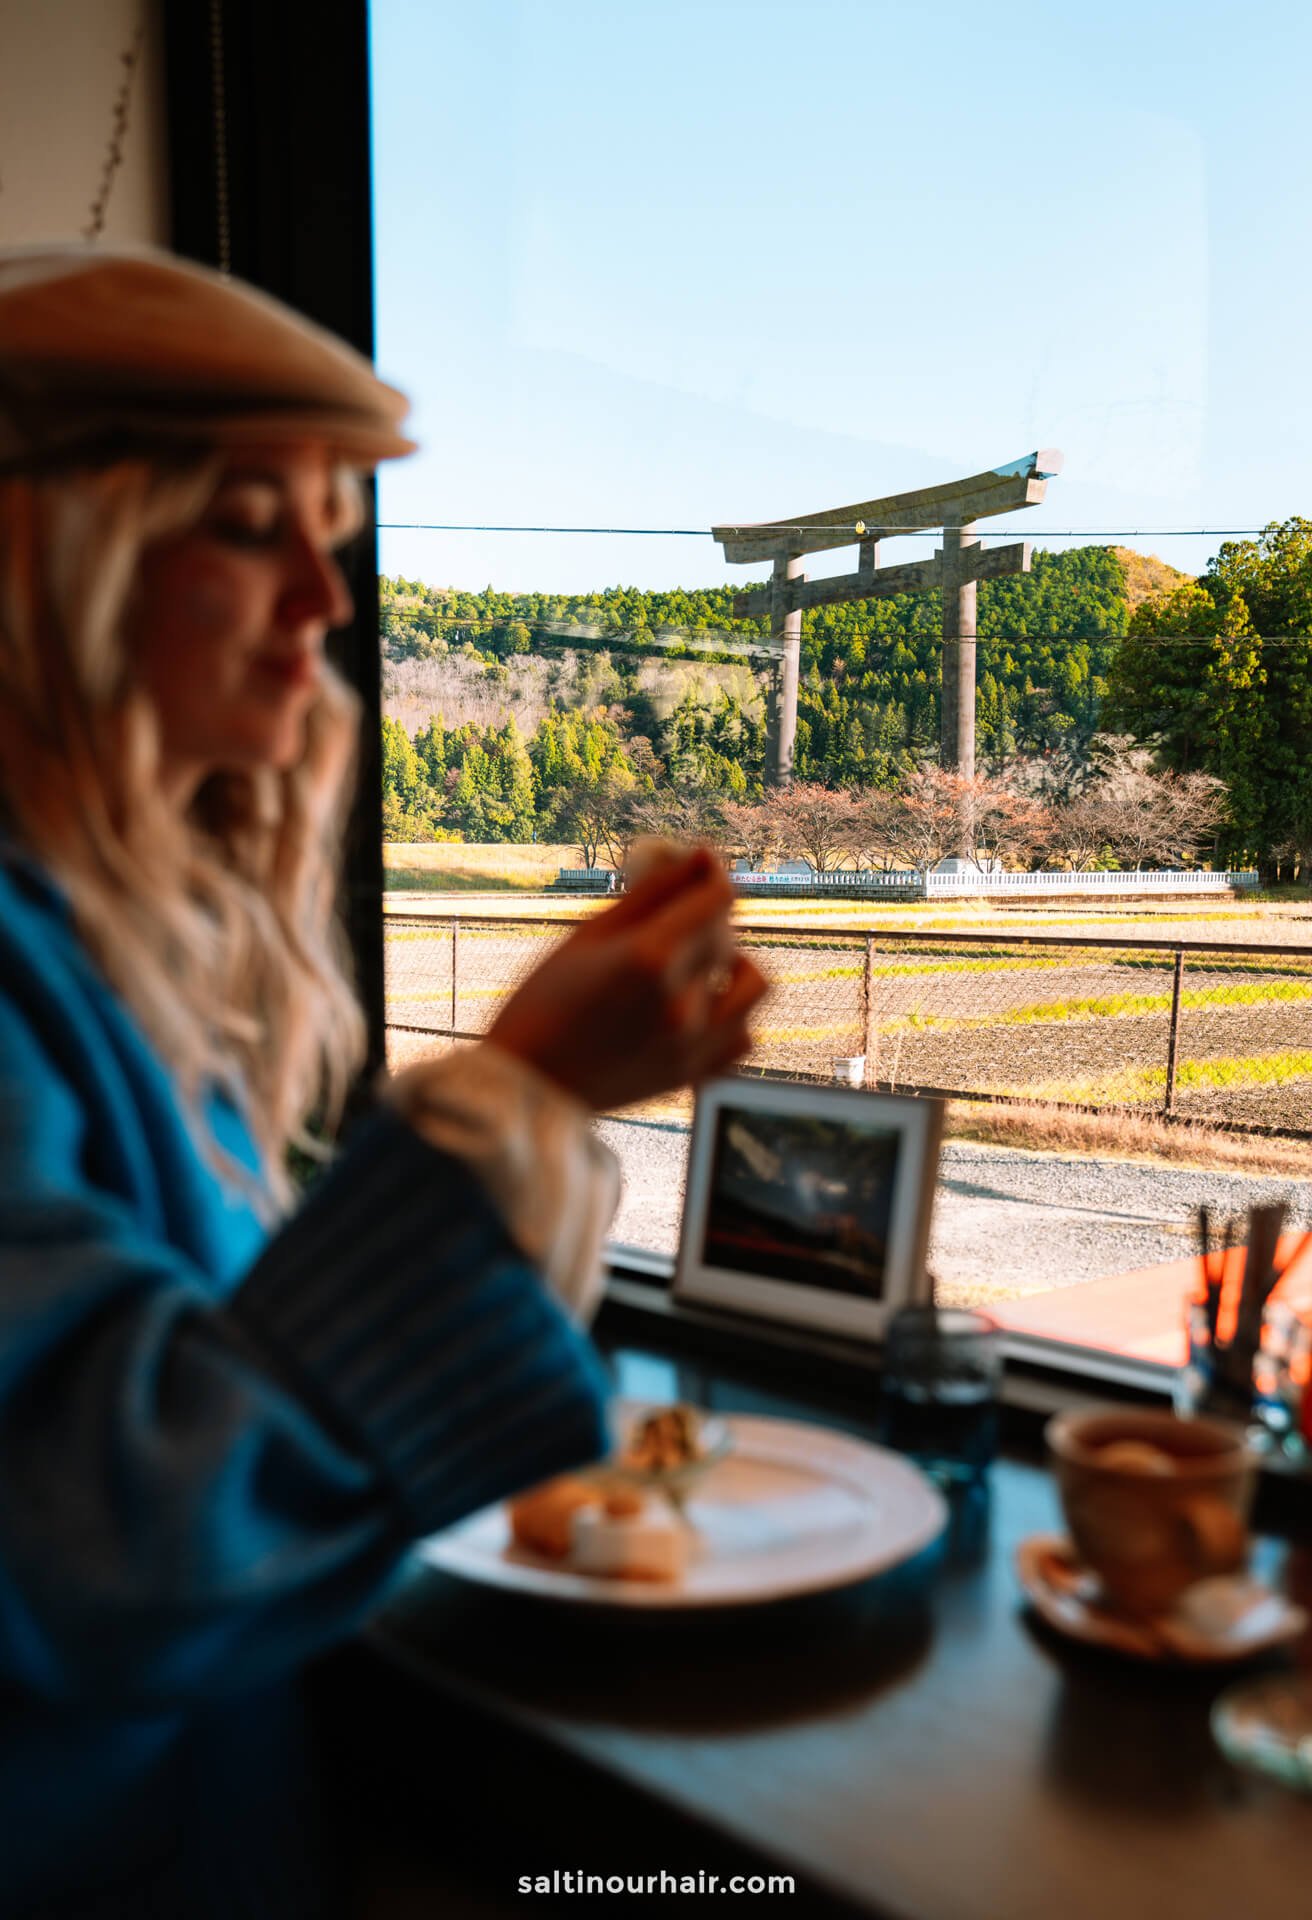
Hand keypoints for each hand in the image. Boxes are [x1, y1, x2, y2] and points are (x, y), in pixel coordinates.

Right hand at [486, 849, 767, 1109]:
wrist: (529, 1083)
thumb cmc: (544, 1001)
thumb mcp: (590, 935)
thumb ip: (651, 894)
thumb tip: (698, 856)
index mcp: (650, 958)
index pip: (716, 898)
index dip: (712, 873)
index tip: (701, 865)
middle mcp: (680, 1001)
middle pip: (727, 936)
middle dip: (707, 914)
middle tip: (674, 915)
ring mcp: (693, 1043)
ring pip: (753, 985)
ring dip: (733, 965)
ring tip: (699, 965)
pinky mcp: (693, 1075)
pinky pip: (744, 1039)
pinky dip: (734, 1018)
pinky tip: (702, 1008)